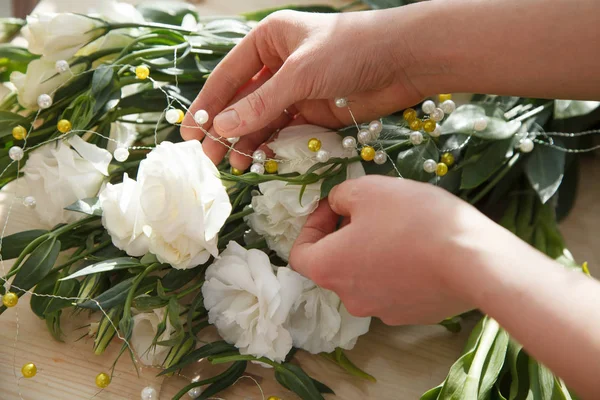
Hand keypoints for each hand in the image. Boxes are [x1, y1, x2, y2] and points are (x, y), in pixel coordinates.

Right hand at [181, 9, 424, 169]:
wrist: (404, 61)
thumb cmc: (350, 51)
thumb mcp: (300, 74)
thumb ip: (261, 104)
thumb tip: (221, 128)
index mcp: (269, 41)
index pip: (228, 75)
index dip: (207, 103)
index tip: (189, 132)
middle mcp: (278, 64)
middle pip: (242, 100)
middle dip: (225, 129)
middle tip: (210, 159)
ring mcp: (296, 89)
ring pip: (262, 118)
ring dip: (248, 141)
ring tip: (236, 166)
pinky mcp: (314, 111)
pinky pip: (284, 130)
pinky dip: (271, 145)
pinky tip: (260, 160)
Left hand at [289, 175, 498, 324]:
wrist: (473, 260)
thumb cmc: (413, 219)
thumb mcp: (368, 190)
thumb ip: (340, 196)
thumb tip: (338, 206)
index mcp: (329, 269)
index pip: (300, 252)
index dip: (311, 225)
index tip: (333, 207)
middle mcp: (348, 297)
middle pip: (334, 264)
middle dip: (344, 235)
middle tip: (369, 210)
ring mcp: (380, 311)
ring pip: (364, 276)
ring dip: (371, 251)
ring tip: (399, 227)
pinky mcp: (410, 315)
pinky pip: (392, 288)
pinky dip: (395, 269)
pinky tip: (419, 249)